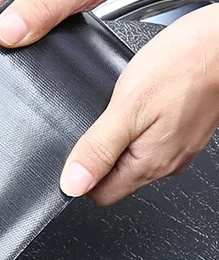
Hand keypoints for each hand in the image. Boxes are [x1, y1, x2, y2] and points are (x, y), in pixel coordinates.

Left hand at [60, 5, 218, 204]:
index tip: (77, 152)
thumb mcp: (128, 107)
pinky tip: (139, 105)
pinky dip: (137, 128)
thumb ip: (98, 148)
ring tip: (121, 110)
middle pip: (116, 179)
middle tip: (100, 123)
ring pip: (132, 159)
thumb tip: (73, 184)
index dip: (82, 178)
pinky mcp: (185, 130)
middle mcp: (167, 162)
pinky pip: (149, 141)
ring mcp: (179, 147)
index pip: (102, 195)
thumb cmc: (185, 64)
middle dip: (99, 158)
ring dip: (118, 141)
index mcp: (149, 164)